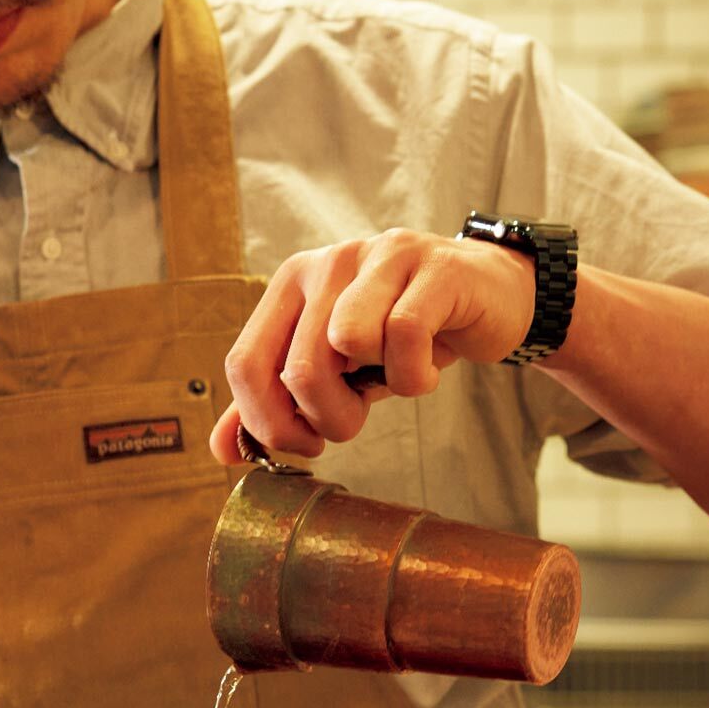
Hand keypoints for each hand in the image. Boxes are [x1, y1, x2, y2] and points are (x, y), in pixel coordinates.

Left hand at [209, 227, 534, 459]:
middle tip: (357, 418)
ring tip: (394, 381)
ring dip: (375, 391)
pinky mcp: (434, 267)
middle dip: (329, 419)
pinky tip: (427, 372)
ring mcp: (380, 256)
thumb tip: (221, 451)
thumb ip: (275, 404)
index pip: (245, 364)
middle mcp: (327, 262)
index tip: (305, 444)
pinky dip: (416, 376)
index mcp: (291, 284)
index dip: (269, 422)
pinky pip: (405, 335)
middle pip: (298, 367)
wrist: (487, 297)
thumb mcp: (335, 371)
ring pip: (347, 343)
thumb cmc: (401, 338)